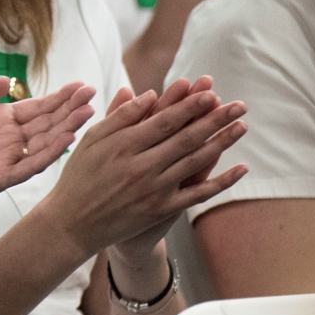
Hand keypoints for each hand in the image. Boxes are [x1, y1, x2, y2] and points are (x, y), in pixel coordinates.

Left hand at [0, 78, 94, 231]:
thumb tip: (6, 81)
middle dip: (70, 107)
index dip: (58, 97)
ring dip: (67, 127)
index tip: (81, 86)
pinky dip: (49, 152)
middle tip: (92, 93)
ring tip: (87, 112)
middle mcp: (8, 139)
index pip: (36, 107)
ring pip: (45, 141)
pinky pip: (31, 164)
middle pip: (46, 121)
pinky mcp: (3, 176)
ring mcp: (8, 158)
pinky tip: (66, 138)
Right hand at [38, 78, 247, 255]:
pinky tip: (241, 168)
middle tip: (238, 105)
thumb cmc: (79, 177)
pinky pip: (198, 194)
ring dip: (222, 142)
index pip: (163, 120)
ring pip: (195, 162)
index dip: (189, 106)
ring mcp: (153, 189)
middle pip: (185, 138)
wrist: (73, 223)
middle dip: (214, 119)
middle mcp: (140, 166)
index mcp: (121, 146)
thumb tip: (148, 94)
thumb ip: (118, 116)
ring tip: (241, 125)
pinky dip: (223, 181)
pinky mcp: (161, 209)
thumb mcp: (90, 141)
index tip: (209, 91)